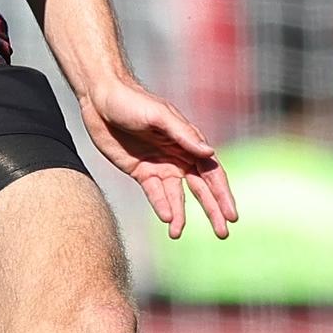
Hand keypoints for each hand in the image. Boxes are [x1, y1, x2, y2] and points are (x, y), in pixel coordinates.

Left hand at [75, 74, 233, 238]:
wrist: (100, 98)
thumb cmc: (133, 101)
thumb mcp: (159, 116)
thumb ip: (184, 135)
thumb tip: (210, 153)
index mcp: (189, 142)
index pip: (212, 173)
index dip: (223, 194)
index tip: (232, 215)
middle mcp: (179, 156)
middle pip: (201, 189)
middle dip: (212, 211)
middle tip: (222, 233)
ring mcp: (160, 166)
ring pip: (176, 197)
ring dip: (180, 215)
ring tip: (177, 233)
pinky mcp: (141, 172)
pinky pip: (154, 194)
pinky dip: (161, 207)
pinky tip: (165, 219)